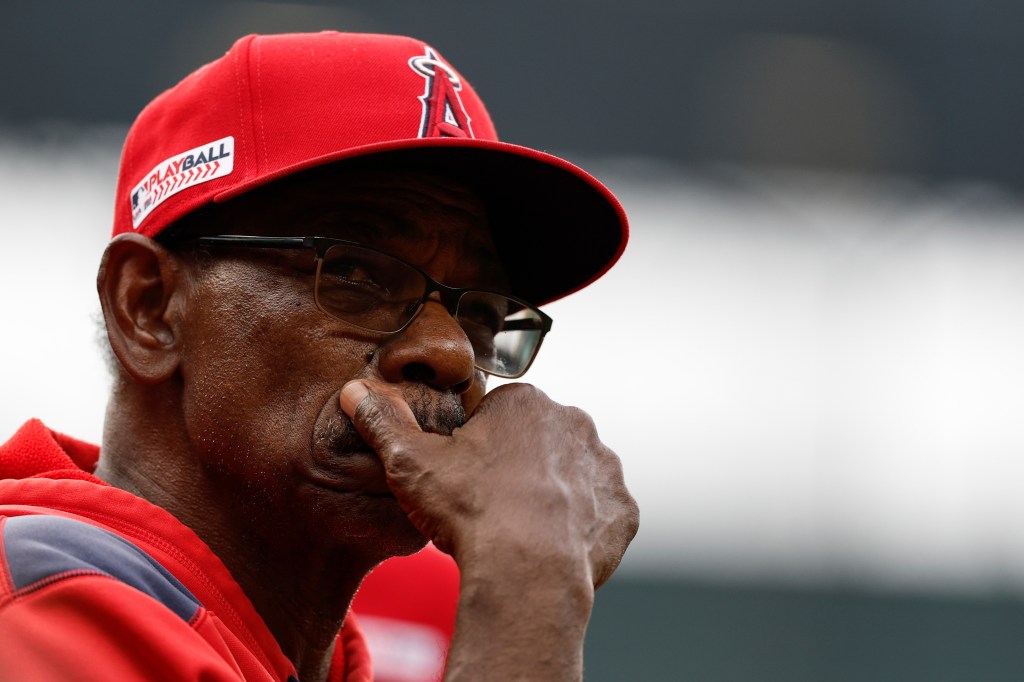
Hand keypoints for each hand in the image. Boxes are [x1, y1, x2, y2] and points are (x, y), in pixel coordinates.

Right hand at [339, 380, 637, 588]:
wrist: (526, 569)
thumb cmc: (469, 510)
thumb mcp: (410, 462)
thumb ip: (383, 422)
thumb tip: (355, 391)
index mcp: (526, 403)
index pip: (498, 417)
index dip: (476, 449)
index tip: (463, 478)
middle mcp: (574, 425)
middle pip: (538, 443)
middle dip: (517, 468)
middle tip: (488, 505)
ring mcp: (605, 468)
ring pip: (571, 476)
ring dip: (552, 496)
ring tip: (520, 530)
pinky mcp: (623, 511)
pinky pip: (600, 515)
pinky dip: (581, 529)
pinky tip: (552, 546)